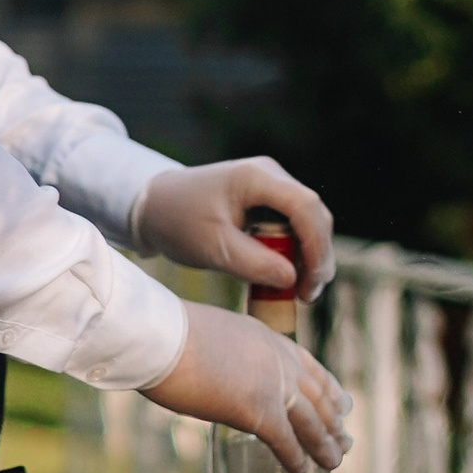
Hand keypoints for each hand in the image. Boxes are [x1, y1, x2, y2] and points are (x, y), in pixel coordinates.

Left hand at [133, 158, 333, 301]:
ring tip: (300, 293)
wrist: (154, 206)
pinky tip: (288, 280)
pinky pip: (294, 228)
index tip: (310, 282)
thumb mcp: (212, 248)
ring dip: (309, 258)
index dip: (316, 245)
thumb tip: (292, 279)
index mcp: (256, 177)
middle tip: (307, 295)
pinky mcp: (268, 204)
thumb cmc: (177, 221)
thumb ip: (252, 263)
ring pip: (309, 223)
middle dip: (317, 256)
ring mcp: (271, 189)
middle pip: (314, 214)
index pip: (305, 206)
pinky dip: (295, 254)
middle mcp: (271, 177)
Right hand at [142, 304, 351, 472]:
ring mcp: (271, 384)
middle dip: (333, 420)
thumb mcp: (207, 335)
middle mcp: (277, 359)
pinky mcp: (258, 410)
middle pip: (316, 394)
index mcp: (265, 336)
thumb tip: (216, 375)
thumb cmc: (165, 334)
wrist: (159, 336)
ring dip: (324, 444)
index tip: (341, 401)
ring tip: (334, 462)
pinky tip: (301, 471)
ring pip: (310, 420)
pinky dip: (296, 457)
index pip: (306, 364)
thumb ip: (222, 355)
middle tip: (345, 439)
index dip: (327, 387)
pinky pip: (286, 440)